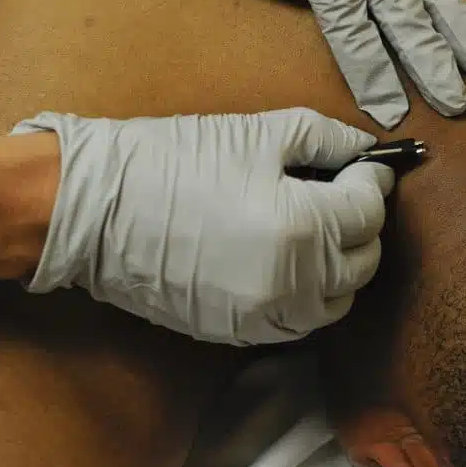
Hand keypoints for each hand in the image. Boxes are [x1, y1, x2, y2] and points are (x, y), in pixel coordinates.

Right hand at [11, 109, 394, 345]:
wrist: (93, 209)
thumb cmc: (172, 162)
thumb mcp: (258, 133)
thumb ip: (327, 139)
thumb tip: (365, 149)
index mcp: (302, 228)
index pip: (369, 211)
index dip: (372, 181)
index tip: (366, 165)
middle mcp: (293, 284)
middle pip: (363, 259)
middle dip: (361, 222)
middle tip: (340, 191)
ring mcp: (265, 317)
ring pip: (337, 298)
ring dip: (339, 263)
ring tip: (316, 227)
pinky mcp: (239, 333)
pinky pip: (299, 320)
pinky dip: (308, 293)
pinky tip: (287, 260)